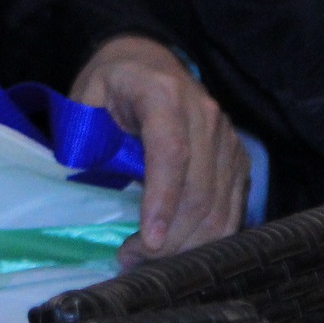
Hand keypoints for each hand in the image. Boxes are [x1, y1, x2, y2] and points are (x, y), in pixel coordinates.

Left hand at [68, 36, 245, 265]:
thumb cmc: (113, 84)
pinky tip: (179, 251)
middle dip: (170, 237)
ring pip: (219, 207)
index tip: (149, 241)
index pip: (171, 152)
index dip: (162, 200)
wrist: (150, 61)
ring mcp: (227, 138)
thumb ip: (86, 136)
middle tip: (131, 261)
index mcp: (164, 95)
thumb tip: (88, 184)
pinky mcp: (237, 159)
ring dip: (188, 245)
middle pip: (199, 190)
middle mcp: (205, 115)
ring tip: (149, 261)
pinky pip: (231, 209)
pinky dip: (208, 238)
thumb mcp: (86, 96)